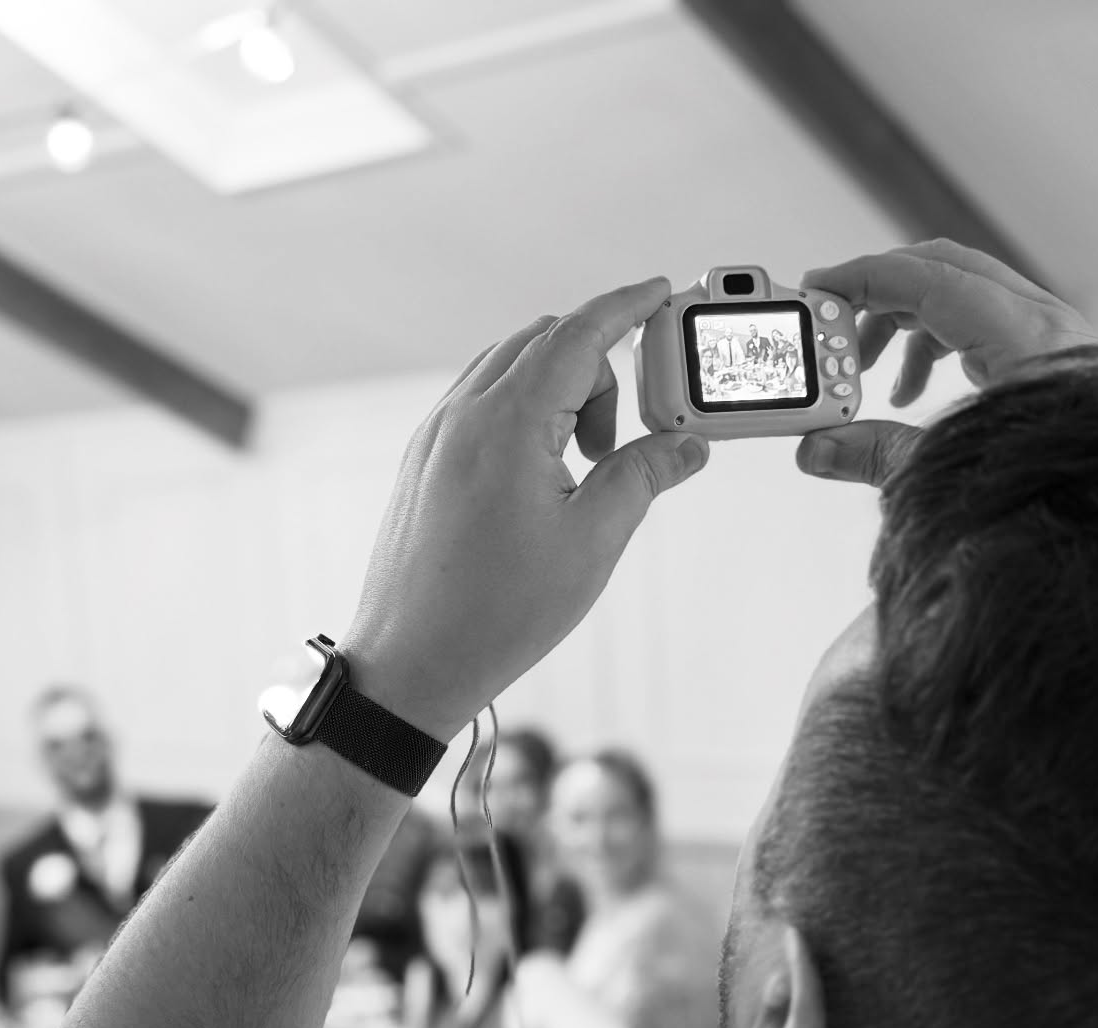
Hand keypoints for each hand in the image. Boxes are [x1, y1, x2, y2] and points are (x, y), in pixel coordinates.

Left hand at [341, 279, 709, 738]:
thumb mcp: (592, 543)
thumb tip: (686, 446)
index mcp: (508, 421)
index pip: (579, 332)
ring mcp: (434, 438)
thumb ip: (643, 477)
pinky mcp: (421, 465)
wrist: (411, 664)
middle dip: (598, 369)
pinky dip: (522, 414)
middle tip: (620, 441)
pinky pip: (479, 405)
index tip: (661, 293)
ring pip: (507, 371)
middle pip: (544, 344)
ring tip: (580, 472)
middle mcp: (462, 415)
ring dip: (558, 393)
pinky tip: (540, 478)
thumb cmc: (497, 613)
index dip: (627, 306)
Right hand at [798, 239, 1097, 487]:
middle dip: (879, 295)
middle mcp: (1036, 323)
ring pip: (956, 296)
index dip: (865, 278)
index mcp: (1020, 337)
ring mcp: (1040, 336)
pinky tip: (906, 395)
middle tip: (834, 328)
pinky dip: (930, 347)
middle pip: (941, 270)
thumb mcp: (948, 473)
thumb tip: (820, 448)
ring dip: (901, 325)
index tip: (820, 290)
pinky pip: (974, 326)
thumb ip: (877, 455)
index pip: (927, 278)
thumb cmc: (1048, 483)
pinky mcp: (1038, 357)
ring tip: (865, 375)